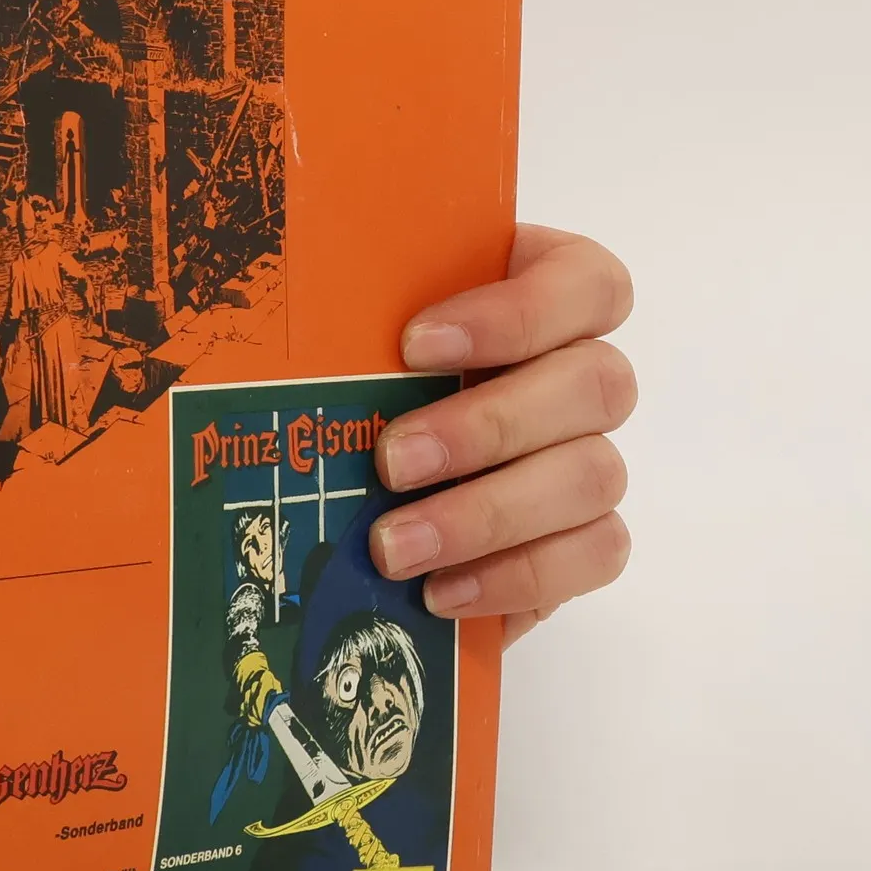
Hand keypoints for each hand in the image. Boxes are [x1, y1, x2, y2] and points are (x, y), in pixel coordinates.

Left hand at [371, 226, 634, 645]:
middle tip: (391, 462)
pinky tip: (438, 589)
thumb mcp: (345, 327)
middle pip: (597, 384)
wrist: (358, 491)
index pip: (586, 283)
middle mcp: (579, 371)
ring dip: (487, 513)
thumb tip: (274, 281)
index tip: (414, 345)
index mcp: (541, 294)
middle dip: (486, 427)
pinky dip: (516, 574)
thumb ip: (344, 301)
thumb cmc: (355, 380)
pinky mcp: (584, 538)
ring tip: (393, 546)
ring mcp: (589, 455)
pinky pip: (595, 553)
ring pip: (596, 475)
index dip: (517, 312)